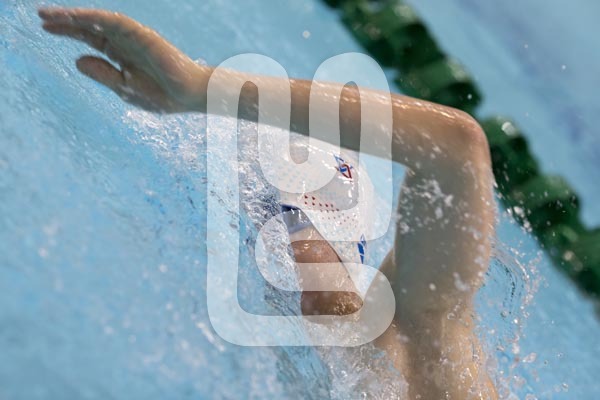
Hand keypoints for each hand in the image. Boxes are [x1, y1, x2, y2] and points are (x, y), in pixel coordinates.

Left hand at [39, 7, 208, 112]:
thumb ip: (102, 73)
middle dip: (66, 21)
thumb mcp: (125, 88)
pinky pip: (116, 24)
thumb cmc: (162, 96)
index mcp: (121, 55)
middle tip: (41, 15)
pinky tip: (78, 17)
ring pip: (100, 22)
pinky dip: (96, 19)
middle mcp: (125, 43)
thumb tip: (77, 60)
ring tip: (51, 14)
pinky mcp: (143, 36)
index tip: (45, 28)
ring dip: (75, 17)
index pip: (91, 39)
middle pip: (91, 27)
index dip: (69, 32)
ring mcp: (134, 38)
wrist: (189, 97)